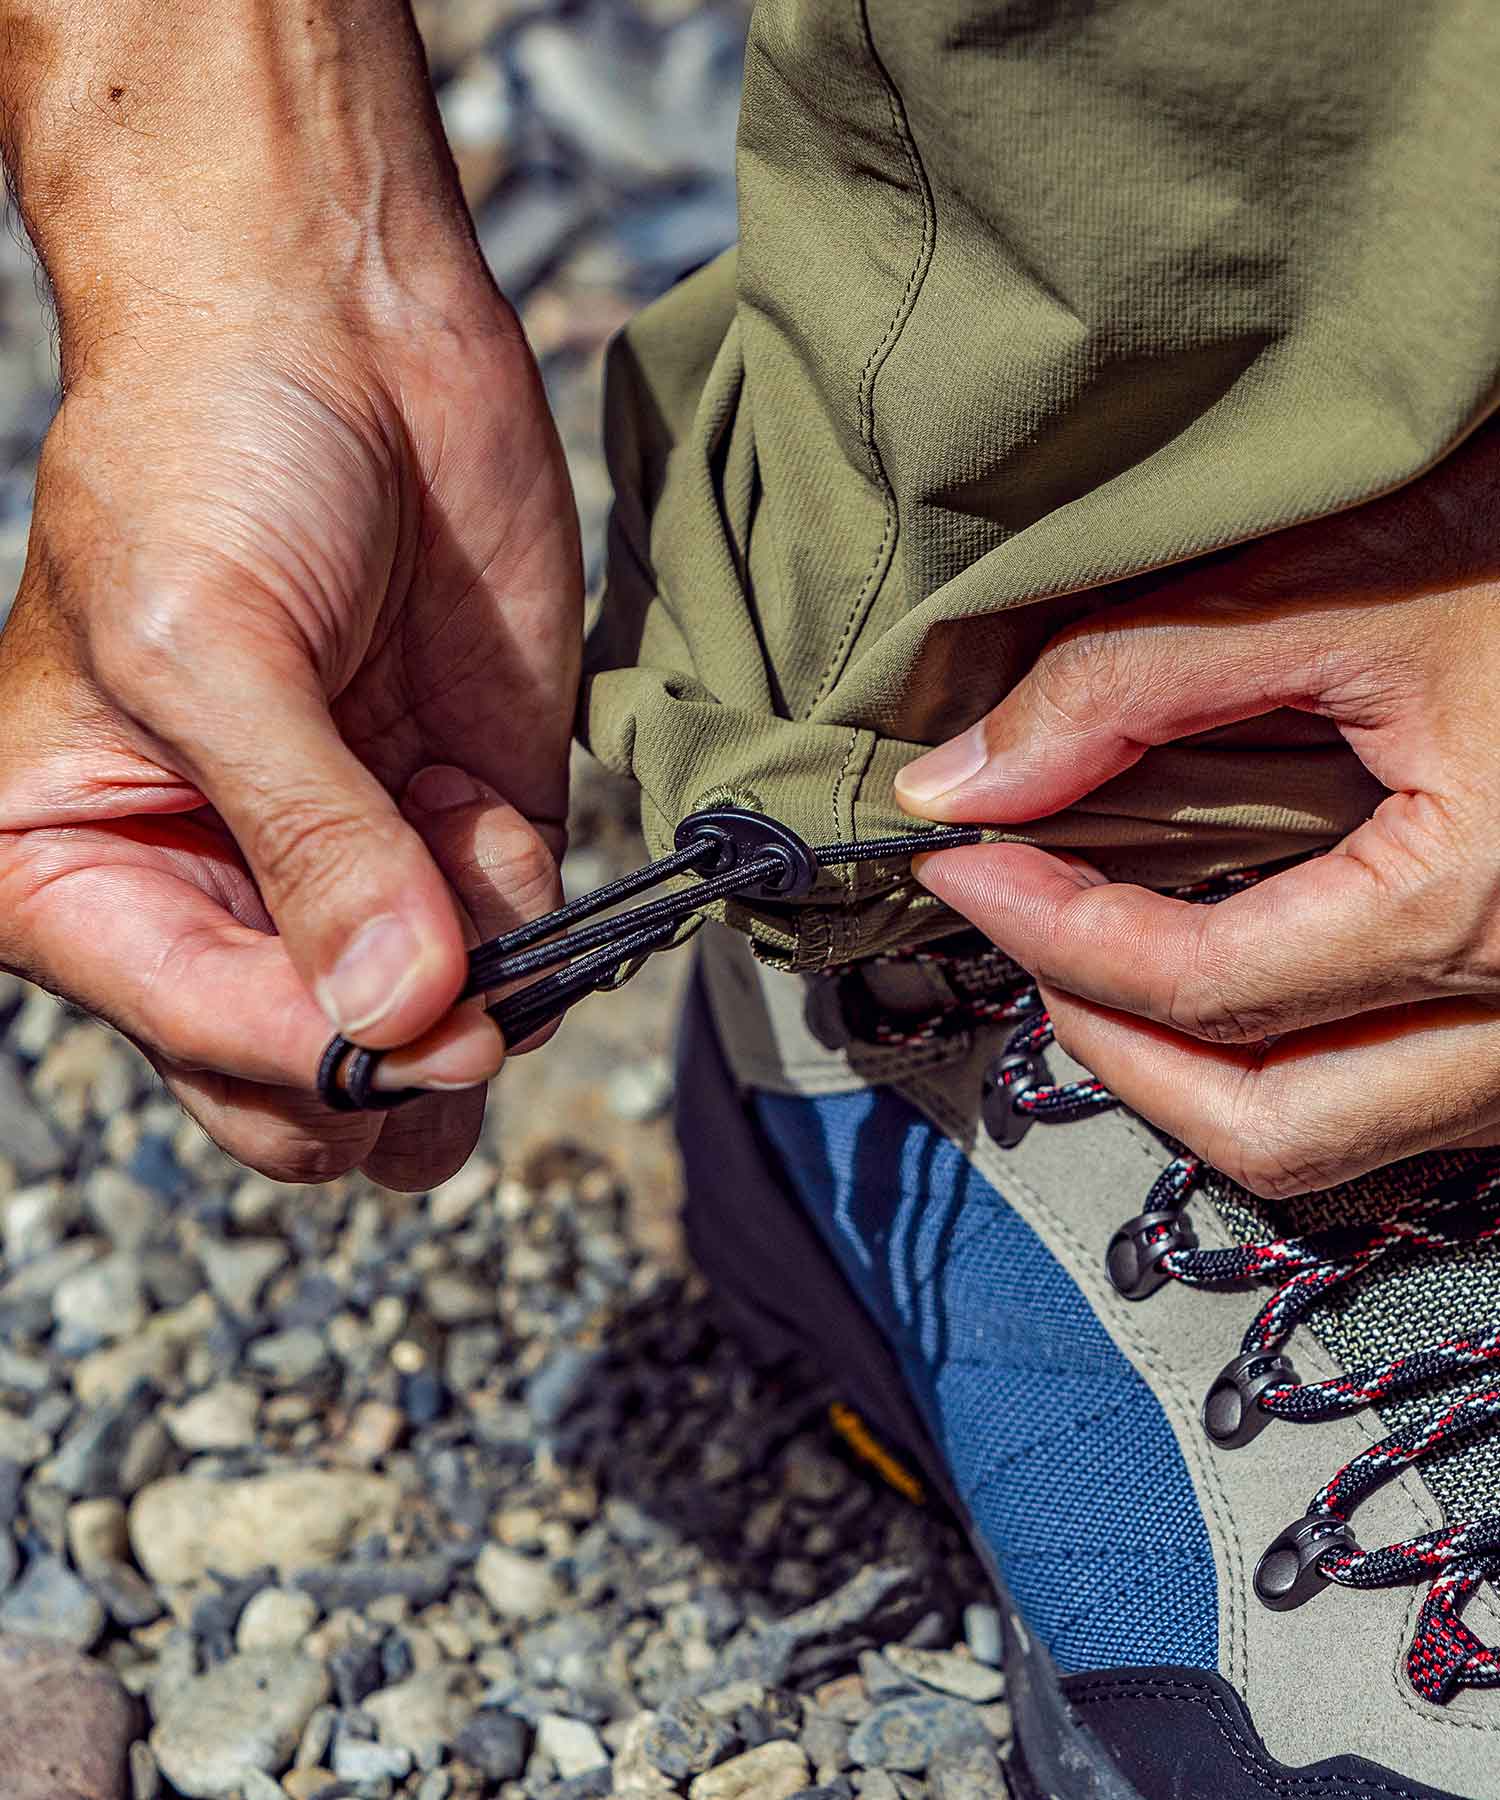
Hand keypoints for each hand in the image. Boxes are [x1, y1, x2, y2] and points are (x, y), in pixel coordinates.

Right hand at [0, 296, 580, 1190]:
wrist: (335, 320)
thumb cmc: (208, 456)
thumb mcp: (207, 649)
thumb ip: (305, 842)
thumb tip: (397, 1017)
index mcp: (83, 875)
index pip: (205, 1039)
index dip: (321, 1053)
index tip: (419, 1016)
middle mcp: (215, 894)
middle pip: (312, 1089)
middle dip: (400, 1068)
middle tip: (463, 1002)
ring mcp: (353, 869)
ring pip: (428, 1042)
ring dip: (478, 988)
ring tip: (456, 849)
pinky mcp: (461, 823)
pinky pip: (517, 938)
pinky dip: (528, 901)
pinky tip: (481, 798)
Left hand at [896, 423, 1499, 1198]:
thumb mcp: (1352, 580)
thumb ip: (1136, 677)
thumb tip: (961, 780)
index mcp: (1481, 908)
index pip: (1201, 981)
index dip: (1048, 929)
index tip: (957, 861)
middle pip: (1265, 1124)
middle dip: (1110, 1046)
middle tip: (1023, 935)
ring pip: (1333, 1143)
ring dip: (1187, 1078)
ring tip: (1100, 964)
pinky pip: (1395, 1103)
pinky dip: (1279, 1063)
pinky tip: (1225, 972)